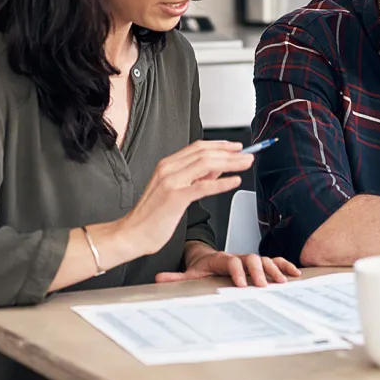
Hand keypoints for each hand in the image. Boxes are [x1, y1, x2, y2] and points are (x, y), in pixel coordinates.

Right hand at [113, 140, 253, 258]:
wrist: (132, 234)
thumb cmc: (151, 217)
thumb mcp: (173, 191)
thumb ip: (193, 178)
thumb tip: (216, 168)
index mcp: (167, 165)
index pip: (198, 147)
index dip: (220, 145)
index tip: (236, 147)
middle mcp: (168, 169)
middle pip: (205, 153)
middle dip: (230, 152)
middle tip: (248, 154)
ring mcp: (171, 182)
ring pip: (206, 164)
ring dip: (230, 163)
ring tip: (245, 164)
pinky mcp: (175, 197)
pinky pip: (203, 186)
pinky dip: (222, 182)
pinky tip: (234, 181)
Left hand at [157, 249, 301, 287]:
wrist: (208, 257)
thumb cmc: (202, 267)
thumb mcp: (188, 273)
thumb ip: (176, 277)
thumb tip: (159, 278)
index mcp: (221, 259)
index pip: (231, 262)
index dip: (237, 272)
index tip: (241, 285)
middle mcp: (237, 257)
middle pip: (251, 260)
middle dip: (258, 272)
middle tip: (263, 285)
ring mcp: (248, 259)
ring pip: (264, 259)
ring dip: (274, 269)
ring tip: (282, 281)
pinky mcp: (258, 263)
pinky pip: (274, 261)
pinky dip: (284, 265)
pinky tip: (294, 273)